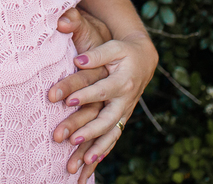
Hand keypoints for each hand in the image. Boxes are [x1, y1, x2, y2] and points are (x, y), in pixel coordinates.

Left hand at [51, 13, 157, 180]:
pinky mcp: (122, 119)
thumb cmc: (123, 52)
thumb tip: (79, 60)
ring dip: (97, 149)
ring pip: (111, 134)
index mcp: (123, 81)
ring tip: (83, 162)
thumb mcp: (113, 48)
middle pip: (108, 119)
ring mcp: (125, 112)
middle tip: (72, 140)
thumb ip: (96, 54)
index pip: (102, 90)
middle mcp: (125, 100)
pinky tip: (90, 165)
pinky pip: (112, 138)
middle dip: (90, 131)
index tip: (68, 101)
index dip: (86, 95)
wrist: (144, 60)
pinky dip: (103, 152)